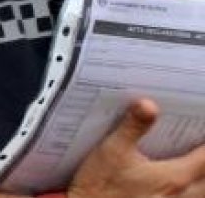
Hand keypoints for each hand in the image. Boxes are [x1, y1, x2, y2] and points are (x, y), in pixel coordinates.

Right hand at [69, 99, 204, 196]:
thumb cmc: (100, 188)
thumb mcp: (112, 151)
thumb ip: (132, 127)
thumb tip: (148, 104)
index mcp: (175, 177)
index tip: (202, 130)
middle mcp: (181, 195)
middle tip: (198, 144)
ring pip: (202, 192)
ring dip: (201, 177)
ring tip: (193, 162)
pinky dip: (191, 190)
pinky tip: (179, 183)